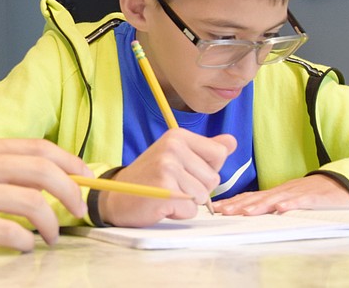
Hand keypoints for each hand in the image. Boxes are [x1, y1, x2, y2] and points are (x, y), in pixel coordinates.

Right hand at [0, 138, 90, 251]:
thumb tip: (44, 182)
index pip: (39, 148)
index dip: (70, 162)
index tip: (86, 178)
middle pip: (43, 172)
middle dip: (71, 193)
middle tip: (77, 211)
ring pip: (32, 203)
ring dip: (51, 224)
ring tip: (50, 237)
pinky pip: (9, 232)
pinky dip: (26, 242)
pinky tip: (24, 246)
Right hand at [100, 129, 234, 226]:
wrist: (117, 197)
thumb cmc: (150, 178)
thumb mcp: (177, 156)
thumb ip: (205, 149)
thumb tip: (232, 141)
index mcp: (178, 136)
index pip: (219, 153)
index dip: (207, 169)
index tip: (185, 170)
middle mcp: (173, 147)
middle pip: (213, 178)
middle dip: (198, 188)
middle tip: (172, 185)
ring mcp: (168, 168)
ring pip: (203, 196)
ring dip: (188, 202)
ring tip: (167, 194)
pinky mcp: (165, 190)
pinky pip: (190, 210)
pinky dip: (178, 213)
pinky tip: (162, 204)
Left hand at [213, 174, 348, 214]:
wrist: (338, 184)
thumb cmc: (310, 194)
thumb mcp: (287, 198)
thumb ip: (270, 204)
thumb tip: (247, 212)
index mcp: (275, 193)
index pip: (250, 197)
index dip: (233, 202)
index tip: (216, 208)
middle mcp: (282, 192)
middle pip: (258, 198)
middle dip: (239, 205)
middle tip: (223, 211)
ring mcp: (297, 194)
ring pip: (276, 199)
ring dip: (260, 205)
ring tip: (246, 212)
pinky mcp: (314, 198)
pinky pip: (301, 201)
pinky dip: (291, 205)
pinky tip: (282, 209)